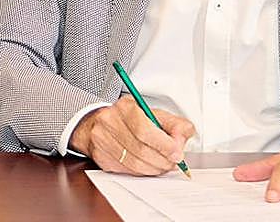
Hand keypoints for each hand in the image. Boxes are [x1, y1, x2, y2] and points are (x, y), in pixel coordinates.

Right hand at [69, 101, 194, 175]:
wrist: (97, 122)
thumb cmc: (129, 118)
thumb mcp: (153, 113)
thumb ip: (173, 124)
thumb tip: (182, 137)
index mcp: (125, 107)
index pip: (144, 130)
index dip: (164, 145)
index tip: (177, 153)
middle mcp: (110, 122)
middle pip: (140, 149)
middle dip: (162, 161)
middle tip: (172, 163)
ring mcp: (102, 140)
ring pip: (133, 164)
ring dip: (154, 169)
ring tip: (162, 165)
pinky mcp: (100, 157)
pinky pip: (126, 171)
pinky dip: (141, 172)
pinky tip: (147, 166)